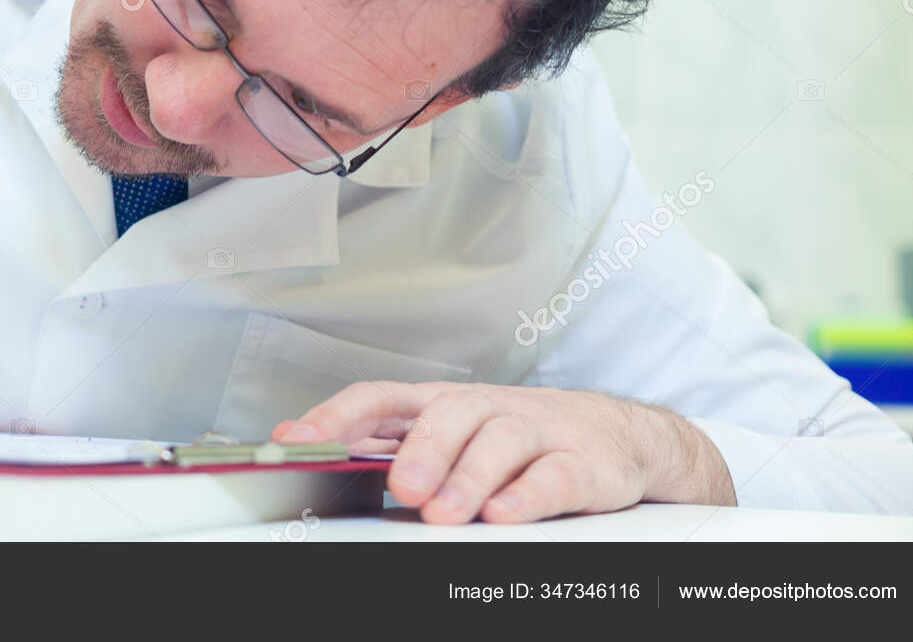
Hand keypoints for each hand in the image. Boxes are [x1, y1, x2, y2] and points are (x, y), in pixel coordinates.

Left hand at [272, 381, 734, 523]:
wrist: (614, 435)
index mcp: (441, 402)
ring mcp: (534, 431)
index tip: (298, 441)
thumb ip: (386, 443)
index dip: (337, 416)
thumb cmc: (514, 435)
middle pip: (446, 415)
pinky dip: (527, 496)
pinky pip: (552, 476)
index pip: (381, 398)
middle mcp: (485, 408)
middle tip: (398, 487)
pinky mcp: (580, 462)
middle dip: (420, 451)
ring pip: (498, 444)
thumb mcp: (448, 433)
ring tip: (443, 514)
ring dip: (467, 479)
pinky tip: (503, 516)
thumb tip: (309, 447)